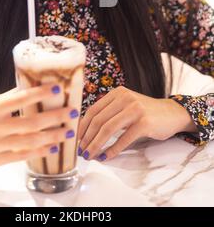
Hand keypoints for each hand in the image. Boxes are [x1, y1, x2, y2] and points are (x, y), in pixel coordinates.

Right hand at [0, 84, 77, 168]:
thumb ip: (7, 97)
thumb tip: (31, 84)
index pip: (19, 99)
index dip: (39, 94)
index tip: (58, 89)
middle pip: (29, 123)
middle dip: (54, 118)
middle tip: (72, 112)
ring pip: (28, 142)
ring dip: (52, 137)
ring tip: (69, 131)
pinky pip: (21, 156)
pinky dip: (39, 152)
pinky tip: (53, 147)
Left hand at [78, 85, 197, 161]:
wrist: (173, 113)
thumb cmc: (146, 113)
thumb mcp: (126, 106)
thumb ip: (110, 112)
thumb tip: (86, 130)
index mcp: (117, 93)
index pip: (93, 110)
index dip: (82, 126)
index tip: (76, 139)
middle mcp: (124, 98)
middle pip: (98, 120)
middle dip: (87, 138)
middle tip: (81, 151)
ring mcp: (135, 109)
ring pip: (108, 129)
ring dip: (96, 145)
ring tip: (90, 155)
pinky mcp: (144, 122)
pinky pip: (123, 138)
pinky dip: (112, 149)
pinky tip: (106, 156)